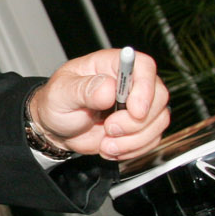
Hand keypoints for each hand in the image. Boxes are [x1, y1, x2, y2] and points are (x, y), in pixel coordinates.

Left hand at [28, 48, 169, 160]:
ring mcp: (138, 106)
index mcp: (112, 65)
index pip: (144, 66)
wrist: (56, 128)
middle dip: (135, 122)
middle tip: (109, 129)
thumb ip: (84, 89)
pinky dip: (131, 150)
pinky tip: (110, 147)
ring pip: (158, 122)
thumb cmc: (57, 102)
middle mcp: (130, 83)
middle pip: (159, 97)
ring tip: (105, 143)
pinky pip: (151, 139)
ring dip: (132, 140)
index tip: (134, 110)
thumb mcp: (62, 93)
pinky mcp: (139, 127)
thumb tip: (109, 88)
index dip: (145, 88)